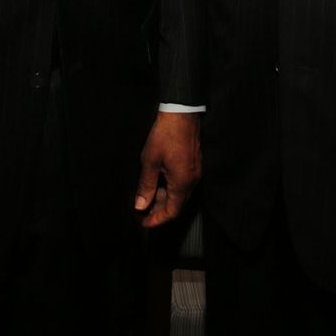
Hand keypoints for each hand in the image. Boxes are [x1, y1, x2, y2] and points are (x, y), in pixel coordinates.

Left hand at [134, 111, 200, 228]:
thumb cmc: (166, 135)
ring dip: (164, 198)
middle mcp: (192, 180)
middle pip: (177, 205)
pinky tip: (157, 182)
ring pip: (179, 194)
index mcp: (182, 183)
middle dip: (159, 210)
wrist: (182, 113)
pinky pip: (182, 183)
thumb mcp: (150, 162)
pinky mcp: (193, 164)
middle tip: (142, 211)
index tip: (144, 222)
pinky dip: (169, 188)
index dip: (157, 220)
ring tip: (146, 196)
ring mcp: (194, 172)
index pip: (172, 212)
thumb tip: (140, 205)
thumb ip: (146, 186)